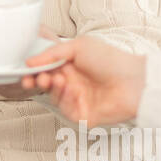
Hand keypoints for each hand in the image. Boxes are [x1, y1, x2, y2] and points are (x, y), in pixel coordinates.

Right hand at [20, 32, 145, 125]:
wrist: (133, 81)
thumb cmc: (112, 60)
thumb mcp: (79, 46)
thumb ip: (52, 52)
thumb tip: (31, 60)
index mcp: (71, 65)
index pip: (46, 69)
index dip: (35, 70)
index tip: (26, 69)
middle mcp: (73, 82)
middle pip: (46, 85)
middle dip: (37, 81)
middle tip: (33, 78)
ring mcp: (78, 99)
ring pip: (53, 97)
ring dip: (52, 88)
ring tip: (56, 80)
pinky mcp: (83, 114)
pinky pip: (65, 110)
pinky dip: (65, 99)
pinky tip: (71, 90)